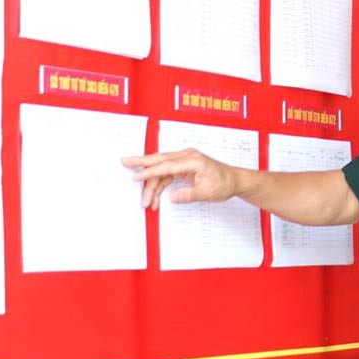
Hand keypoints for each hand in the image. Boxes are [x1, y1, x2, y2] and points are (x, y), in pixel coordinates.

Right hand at [124, 149, 243, 208]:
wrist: (235, 180)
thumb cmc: (225, 183)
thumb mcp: (208, 193)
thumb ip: (189, 195)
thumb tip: (172, 197)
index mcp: (193, 160)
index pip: (166, 165)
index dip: (150, 172)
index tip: (137, 177)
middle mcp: (186, 157)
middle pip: (159, 160)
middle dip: (141, 163)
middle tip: (124, 162)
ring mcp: (184, 161)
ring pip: (161, 170)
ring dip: (152, 186)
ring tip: (145, 202)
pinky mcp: (183, 167)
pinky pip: (166, 174)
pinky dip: (159, 186)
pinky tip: (154, 198)